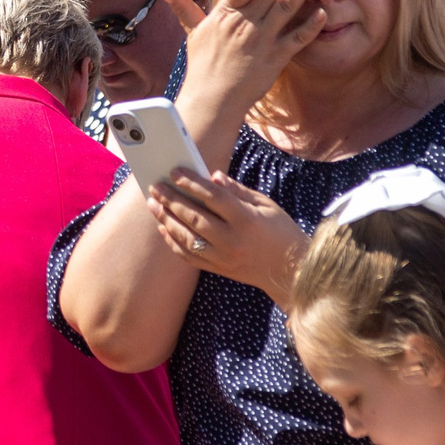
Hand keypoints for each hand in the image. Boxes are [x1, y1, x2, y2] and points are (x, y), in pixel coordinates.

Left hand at [148, 169, 306, 299]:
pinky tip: (163, 227)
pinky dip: (173, 242)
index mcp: (247, 220)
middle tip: (155, 187)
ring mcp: (224, 258)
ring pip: (187, 238)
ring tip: (153, 205)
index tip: (174, 172)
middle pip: (195, 217)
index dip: (192, 183)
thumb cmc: (280, 231)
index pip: (213, 197)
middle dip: (171, 200)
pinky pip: (189, 256)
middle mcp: (233, 240)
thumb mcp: (266, 205)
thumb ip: (237, 190)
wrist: (291, 271)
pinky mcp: (218, 270)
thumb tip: (212, 176)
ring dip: (166, 220)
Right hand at [169, 0, 324, 151]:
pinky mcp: (276, 58)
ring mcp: (262, 40)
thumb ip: (184, 8)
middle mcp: (245, 24)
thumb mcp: (192, 32)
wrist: (213, 99)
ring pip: (286, 7)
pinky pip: (297, 38)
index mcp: (225, 15)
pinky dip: (310, 25)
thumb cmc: (202, 66)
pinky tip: (322, 11)